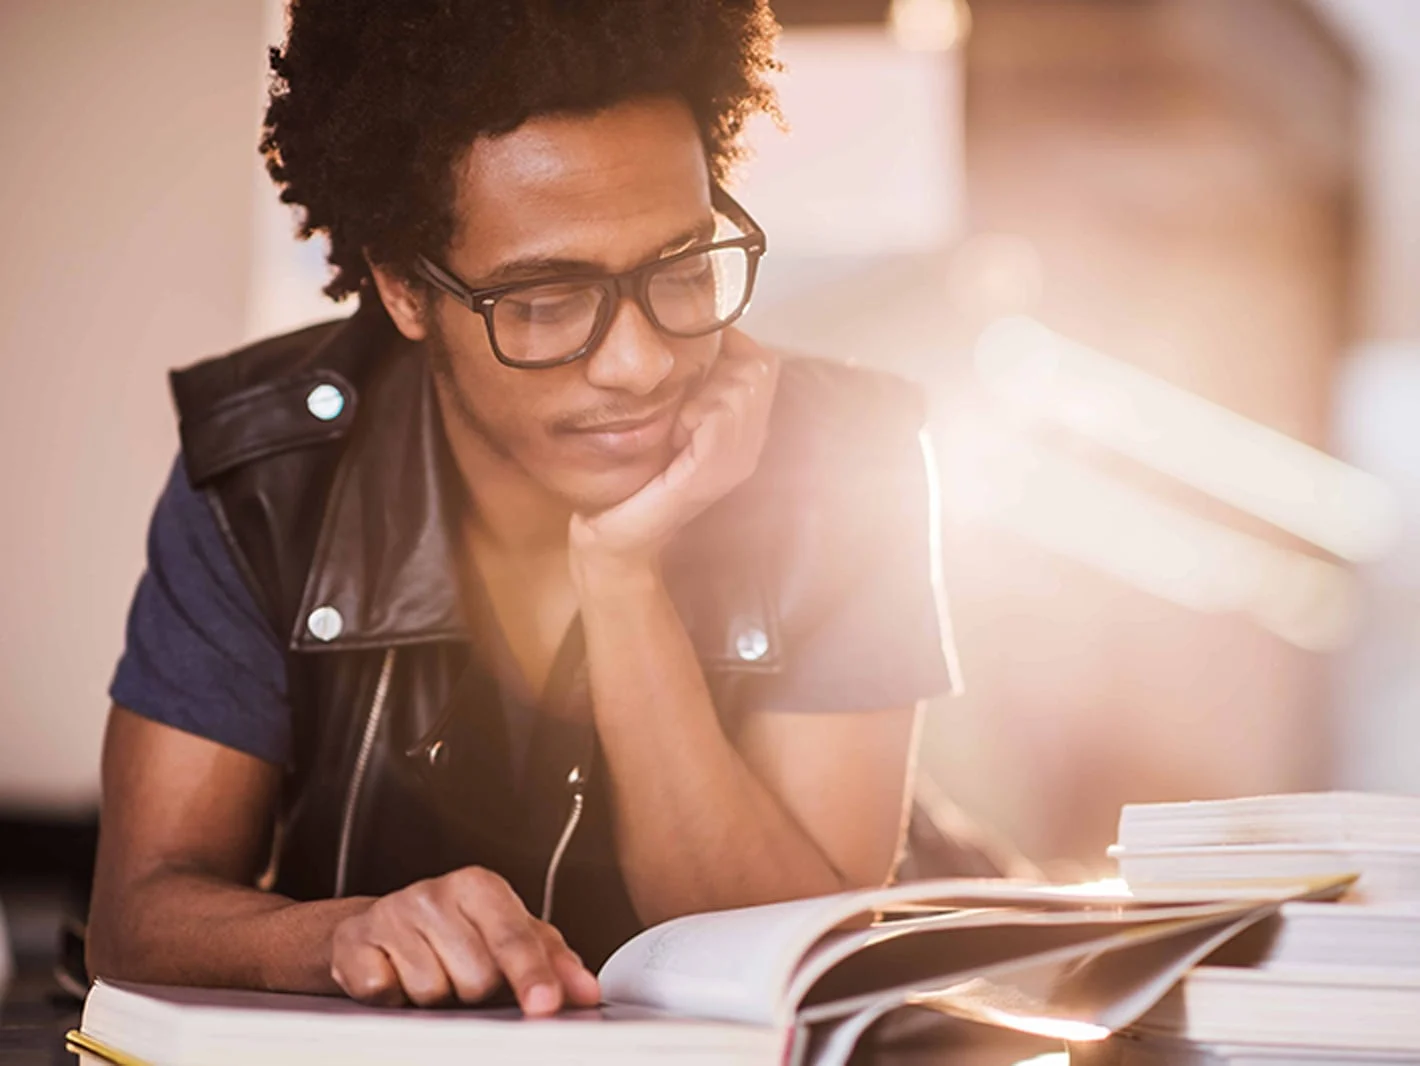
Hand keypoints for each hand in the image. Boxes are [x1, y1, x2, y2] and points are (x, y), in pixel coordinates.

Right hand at [329, 867, 599, 1012]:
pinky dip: (394, 997)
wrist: (380, 926)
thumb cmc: (456, 931)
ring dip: (436, 999)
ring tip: (433, 975)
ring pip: (430, 991)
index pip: (513, 937)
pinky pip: (384, 992)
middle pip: (474, 976)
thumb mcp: (511, 935)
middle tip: (466, 978)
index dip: (532, 974)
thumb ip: (554, 961)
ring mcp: (391, 914)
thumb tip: (586, 989)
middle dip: (475, 992)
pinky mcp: (353, 942)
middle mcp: (434, 893)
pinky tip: (398, 978)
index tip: (545, 1003)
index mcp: (481, 887)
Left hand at [569, 328, 778, 575]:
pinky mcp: (710, 476)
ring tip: (678, 419)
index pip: (763, 362)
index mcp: (743, 431)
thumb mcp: (666, 421)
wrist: (613, 542)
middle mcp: (750, 447)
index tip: (690, 363)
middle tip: (681, 398)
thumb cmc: (632, 481)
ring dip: (705, 389)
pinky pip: (721, 418)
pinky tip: (678, 430)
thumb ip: (688, 387)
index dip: (728, 346)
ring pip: (744, 385)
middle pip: (760, 366)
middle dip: (718, 364)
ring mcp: (737, 463)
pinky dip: (698, 412)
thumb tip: (691, 334)